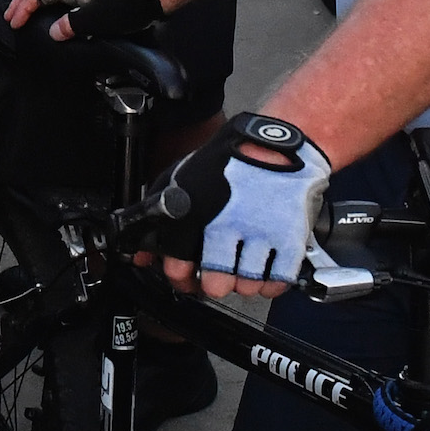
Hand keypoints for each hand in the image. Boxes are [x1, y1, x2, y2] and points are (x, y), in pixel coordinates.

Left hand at [154, 114, 332, 297]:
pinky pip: (276, 280)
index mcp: (195, 213)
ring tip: (243, 265)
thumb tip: (141, 253)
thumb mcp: (179, 179)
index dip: (181, 276)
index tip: (187, 273)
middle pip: (215, 284)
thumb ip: (155, 214)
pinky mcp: (288, 238)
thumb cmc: (226, 163)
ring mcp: (259, 235)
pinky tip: (264, 268)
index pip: (179, 268)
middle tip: (218, 273)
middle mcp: (227, 226)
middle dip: (214, 282)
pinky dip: (270, 282)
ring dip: (243, 281)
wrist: (275, 145)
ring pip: (246, 285)